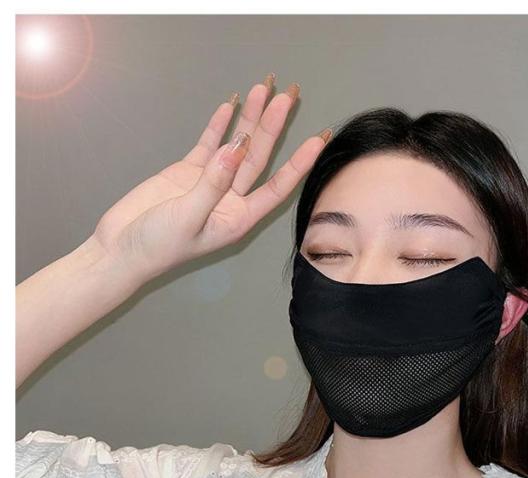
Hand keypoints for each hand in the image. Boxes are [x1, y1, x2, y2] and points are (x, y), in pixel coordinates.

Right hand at [89, 77, 328, 284]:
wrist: (120, 248)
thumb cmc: (158, 245)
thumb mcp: (189, 216)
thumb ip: (213, 182)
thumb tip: (238, 146)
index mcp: (239, 218)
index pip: (277, 187)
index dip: (299, 163)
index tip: (317, 138)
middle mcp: (231, 200)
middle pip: (259, 159)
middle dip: (273, 126)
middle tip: (286, 96)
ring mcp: (210, 183)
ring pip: (237, 146)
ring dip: (250, 119)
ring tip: (263, 89)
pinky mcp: (188, 171)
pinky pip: (209, 143)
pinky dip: (220, 124)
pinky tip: (232, 105)